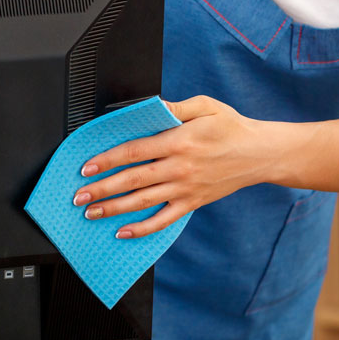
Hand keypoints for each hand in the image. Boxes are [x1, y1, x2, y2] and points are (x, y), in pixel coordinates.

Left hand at [72, 96, 272, 238]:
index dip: (108, 160)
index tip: (87, 167)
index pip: (134, 151)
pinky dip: (143, 229)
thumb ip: (175, 107)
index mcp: (179, 141)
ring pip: (143, 201)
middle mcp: (180, 167)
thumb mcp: (206, 107)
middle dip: (102, 188)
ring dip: (114, 208)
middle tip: (79, 195)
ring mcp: (186, 188)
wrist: (260, 153)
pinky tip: (123, 232)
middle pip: (133, 179)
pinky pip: (164, 219)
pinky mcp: (193, 202)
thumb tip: (149, 106)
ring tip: (91, 213)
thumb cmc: (232, 127)